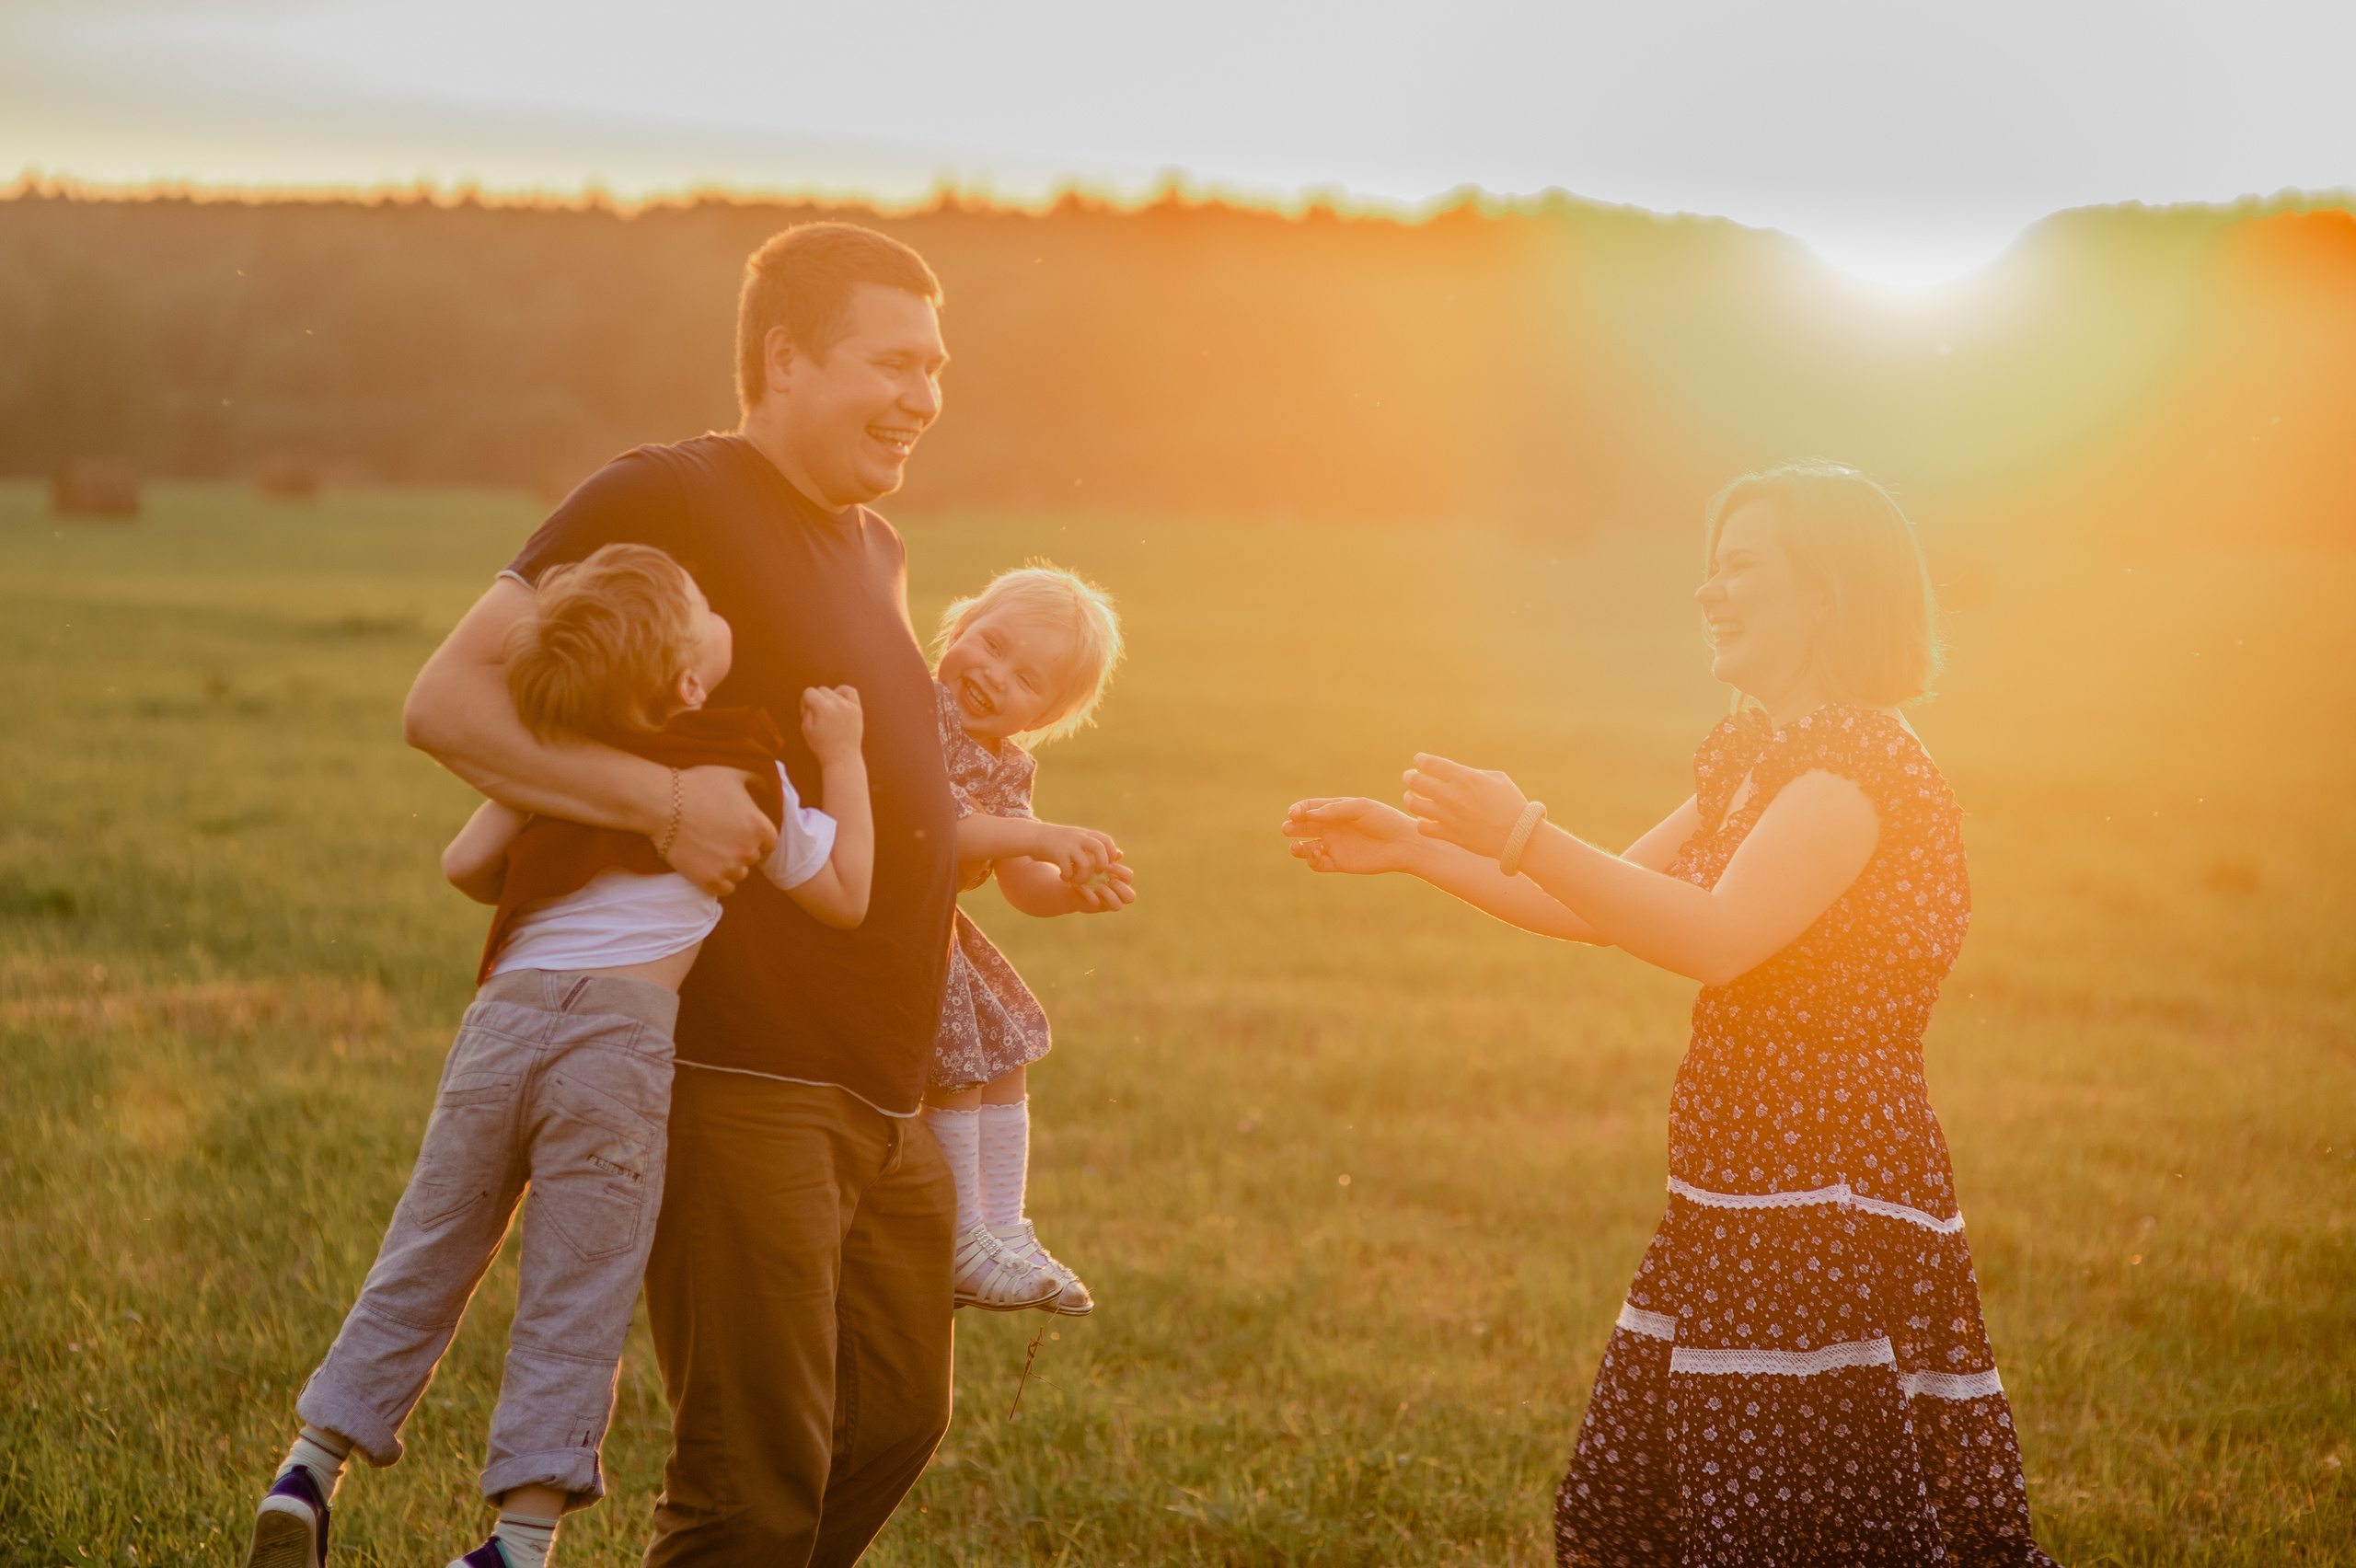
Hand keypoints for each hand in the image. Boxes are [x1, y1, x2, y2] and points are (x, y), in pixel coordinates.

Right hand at [664, 764, 777, 895]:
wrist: (663, 804)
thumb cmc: (698, 785)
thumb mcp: (734, 773)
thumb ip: (759, 780)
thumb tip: (768, 785)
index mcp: (760, 827)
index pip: (770, 842)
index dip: (756, 837)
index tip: (741, 832)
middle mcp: (749, 850)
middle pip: (753, 858)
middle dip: (741, 849)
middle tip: (722, 838)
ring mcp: (729, 868)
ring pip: (739, 874)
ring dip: (730, 865)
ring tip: (712, 851)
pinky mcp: (709, 880)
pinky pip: (725, 889)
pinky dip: (719, 881)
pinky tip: (708, 867)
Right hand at [800, 685, 863, 762]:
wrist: (842, 757)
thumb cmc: (822, 745)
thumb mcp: (806, 728)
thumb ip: (806, 709)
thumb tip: (812, 699)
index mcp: (823, 708)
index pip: (809, 692)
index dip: (804, 703)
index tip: (807, 715)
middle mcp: (837, 704)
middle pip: (821, 690)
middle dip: (816, 701)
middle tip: (818, 718)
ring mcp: (849, 706)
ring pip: (833, 691)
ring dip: (828, 698)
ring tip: (829, 712)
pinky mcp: (857, 709)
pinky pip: (849, 691)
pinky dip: (842, 693)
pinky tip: (839, 702)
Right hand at [1027, 821, 1120, 884]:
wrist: (1032, 836)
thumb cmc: (1058, 841)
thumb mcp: (1079, 838)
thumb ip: (1097, 845)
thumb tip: (1120, 854)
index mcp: (1085, 834)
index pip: (1106, 840)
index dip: (1110, 854)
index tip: (1106, 865)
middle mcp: (1078, 837)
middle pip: (1099, 848)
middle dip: (1102, 864)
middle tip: (1097, 872)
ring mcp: (1068, 845)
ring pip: (1085, 862)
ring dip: (1083, 876)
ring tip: (1077, 880)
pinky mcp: (1056, 853)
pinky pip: (1067, 869)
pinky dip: (1067, 877)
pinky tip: (1063, 878)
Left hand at [1069, 858, 1136, 912]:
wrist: (1072, 880)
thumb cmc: (1088, 868)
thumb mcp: (1096, 860)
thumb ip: (1108, 857)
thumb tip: (1119, 853)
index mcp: (1120, 879)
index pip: (1129, 876)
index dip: (1121, 871)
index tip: (1107, 866)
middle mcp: (1117, 893)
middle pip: (1130, 897)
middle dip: (1121, 888)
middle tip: (1110, 881)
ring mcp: (1107, 902)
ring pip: (1118, 906)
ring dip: (1110, 895)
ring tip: (1099, 887)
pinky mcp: (1096, 907)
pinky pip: (1096, 904)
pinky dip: (1090, 895)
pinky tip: (1082, 886)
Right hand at [1281, 796, 1420, 874]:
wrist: (1403, 844)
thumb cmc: (1384, 820)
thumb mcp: (1360, 808)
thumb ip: (1335, 810)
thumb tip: (1309, 814)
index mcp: (1335, 810)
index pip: (1309, 808)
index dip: (1298, 810)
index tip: (1294, 814)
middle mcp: (1331, 828)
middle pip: (1303, 827)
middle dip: (1292, 828)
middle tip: (1287, 829)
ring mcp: (1334, 846)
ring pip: (1306, 847)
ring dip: (1297, 848)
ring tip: (1297, 847)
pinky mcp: (1338, 863)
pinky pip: (1317, 864)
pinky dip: (1311, 861)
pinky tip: (1317, 855)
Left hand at [1401, 754, 1530, 858]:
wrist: (1519, 837)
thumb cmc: (1512, 804)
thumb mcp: (1497, 778)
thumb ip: (1472, 773)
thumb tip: (1455, 775)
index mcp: (1465, 777)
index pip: (1429, 763)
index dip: (1420, 760)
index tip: (1420, 762)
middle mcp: (1452, 795)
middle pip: (1415, 781)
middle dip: (1410, 777)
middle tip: (1410, 778)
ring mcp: (1448, 816)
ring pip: (1413, 804)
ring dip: (1410, 798)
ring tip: (1413, 797)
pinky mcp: (1448, 834)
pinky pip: (1422, 826)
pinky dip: (1421, 821)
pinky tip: (1425, 818)